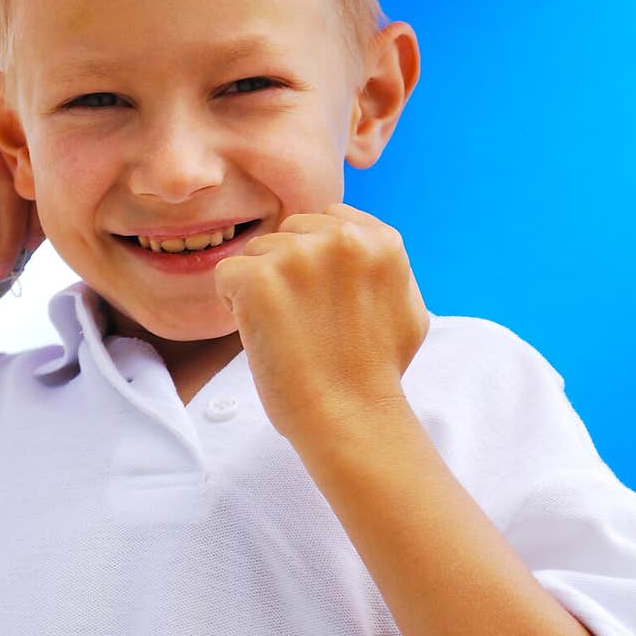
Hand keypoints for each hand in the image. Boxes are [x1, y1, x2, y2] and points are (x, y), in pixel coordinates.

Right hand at [0, 134, 46, 303]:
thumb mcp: (5, 242)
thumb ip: (31, 227)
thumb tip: (67, 222)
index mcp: (16, 170)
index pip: (48, 185)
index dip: (46, 218)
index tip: (31, 250)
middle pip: (29, 184)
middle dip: (22, 233)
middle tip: (5, 269)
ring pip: (5, 188)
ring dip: (2, 236)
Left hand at [213, 202, 429, 440]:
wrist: (351, 416)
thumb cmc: (377, 372)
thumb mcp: (408, 307)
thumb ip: (382, 266)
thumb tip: (357, 238)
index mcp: (380, 241)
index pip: (327, 219)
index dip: (316, 260)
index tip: (323, 298)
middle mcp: (342, 239)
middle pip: (289, 231)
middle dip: (288, 267)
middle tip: (303, 318)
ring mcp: (299, 255)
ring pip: (257, 252)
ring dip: (261, 285)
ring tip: (286, 329)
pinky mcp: (259, 278)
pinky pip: (227, 275)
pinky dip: (234, 303)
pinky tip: (262, 333)